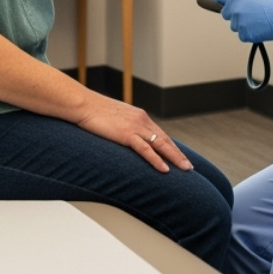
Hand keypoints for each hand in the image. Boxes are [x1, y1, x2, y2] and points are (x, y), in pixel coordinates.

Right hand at [74, 95, 190, 172]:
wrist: (83, 104)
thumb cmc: (94, 111)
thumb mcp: (115, 118)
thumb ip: (125, 126)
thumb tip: (126, 135)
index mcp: (140, 116)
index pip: (160, 134)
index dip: (171, 146)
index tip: (180, 156)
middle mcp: (142, 120)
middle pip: (165, 140)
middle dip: (178, 154)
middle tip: (189, 166)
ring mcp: (135, 127)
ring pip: (160, 145)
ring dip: (174, 158)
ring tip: (185, 169)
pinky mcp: (127, 134)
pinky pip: (145, 150)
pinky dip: (156, 160)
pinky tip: (165, 169)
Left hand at [211, 0, 272, 42]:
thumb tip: (241, 2)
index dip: (221, 0)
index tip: (220, 1)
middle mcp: (235, 9)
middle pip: (227, 15)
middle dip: (236, 15)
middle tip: (249, 14)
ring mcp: (239, 23)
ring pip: (236, 26)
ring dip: (244, 25)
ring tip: (259, 21)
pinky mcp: (245, 35)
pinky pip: (243, 36)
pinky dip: (250, 34)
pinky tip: (260, 28)